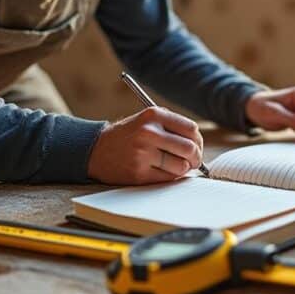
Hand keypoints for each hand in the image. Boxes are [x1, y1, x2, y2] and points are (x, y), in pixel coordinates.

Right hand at [87, 107, 203, 184]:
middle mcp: (148, 132)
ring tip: (174, 166)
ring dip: (182, 169)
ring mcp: (143, 153)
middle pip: (190, 149)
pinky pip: (167, 178)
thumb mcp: (147, 120)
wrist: (95, 150)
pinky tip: (160, 171)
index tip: (196, 147)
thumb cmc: (128, 136)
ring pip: (181, 166)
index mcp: (153, 115)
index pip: (191, 129)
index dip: (198, 141)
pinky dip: (169, 177)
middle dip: (196, 158)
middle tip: (193, 162)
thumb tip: (199, 145)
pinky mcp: (139, 173)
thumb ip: (172, 127)